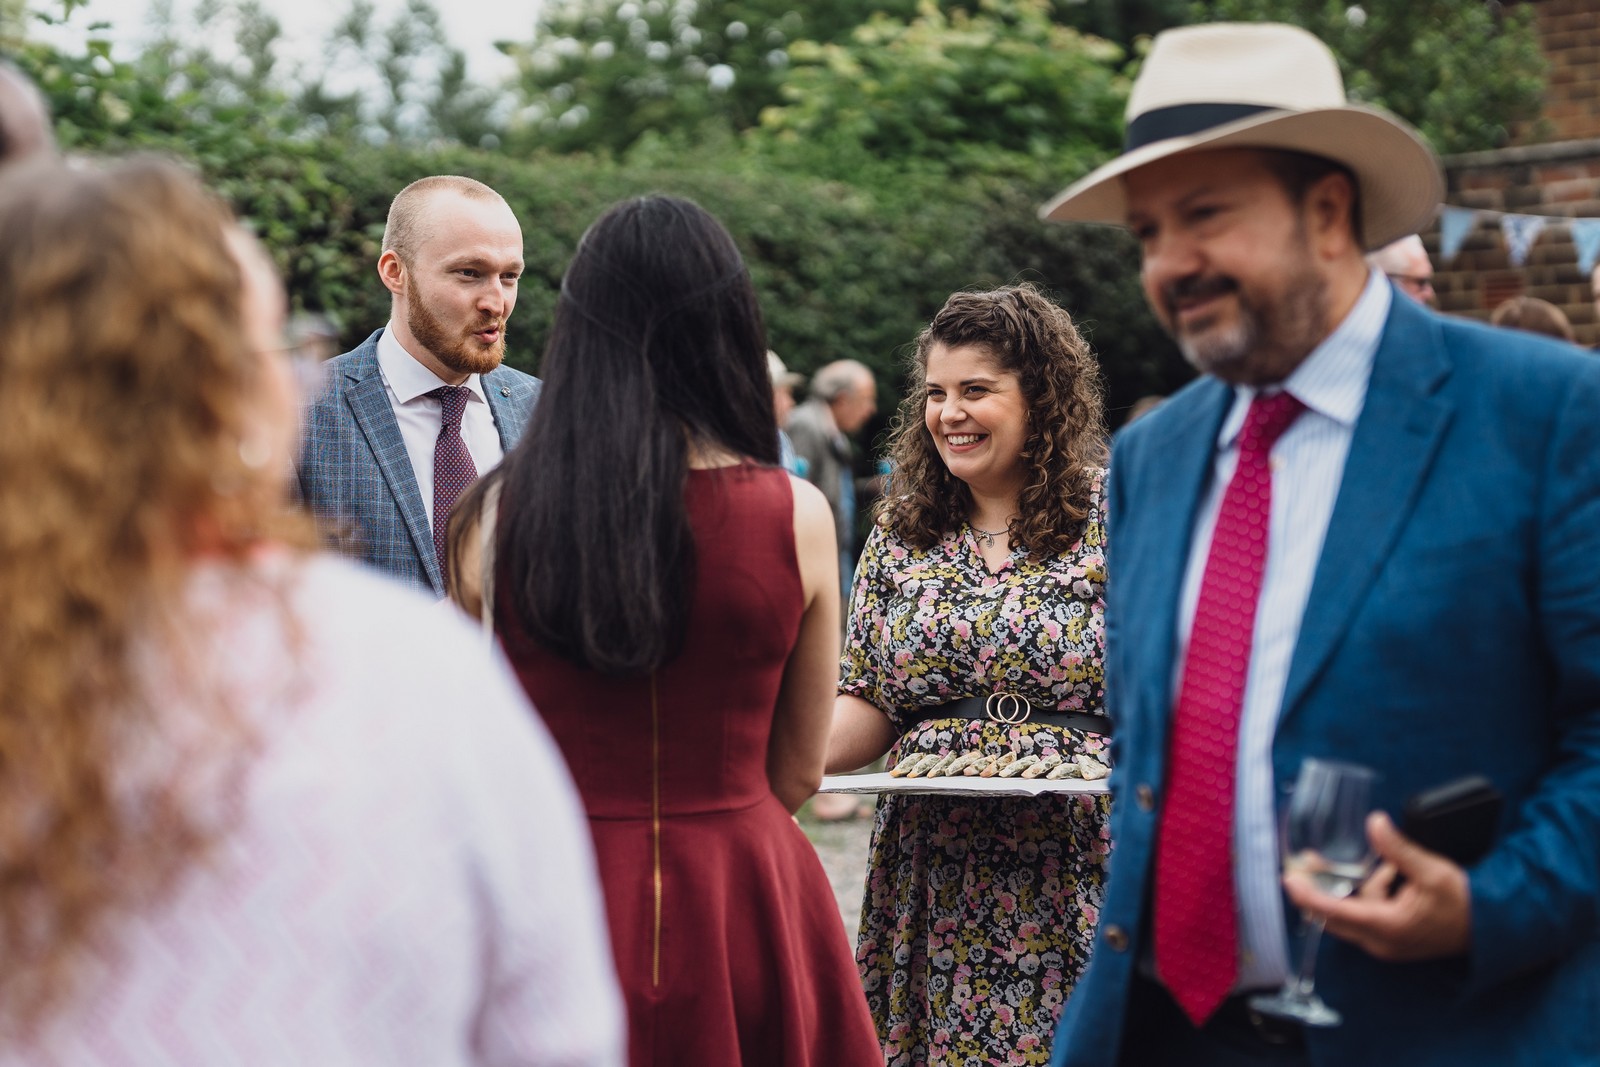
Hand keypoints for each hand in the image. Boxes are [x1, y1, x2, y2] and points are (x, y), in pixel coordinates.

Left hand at [1283, 811, 1470, 961]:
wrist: (1490, 927)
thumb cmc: (1462, 901)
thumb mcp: (1431, 870)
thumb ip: (1397, 849)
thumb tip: (1373, 821)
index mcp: (1386, 926)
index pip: (1333, 913)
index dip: (1307, 896)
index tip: (1287, 879)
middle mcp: (1379, 941)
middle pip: (1333, 914)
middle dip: (1319, 887)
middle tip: (1308, 859)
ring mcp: (1384, 943)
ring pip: (1352, 911)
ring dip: (1358, 886)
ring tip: (1393, 869)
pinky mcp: (1390, 939)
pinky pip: (1367, 913)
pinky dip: (1371, 893)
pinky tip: (1394, 878)